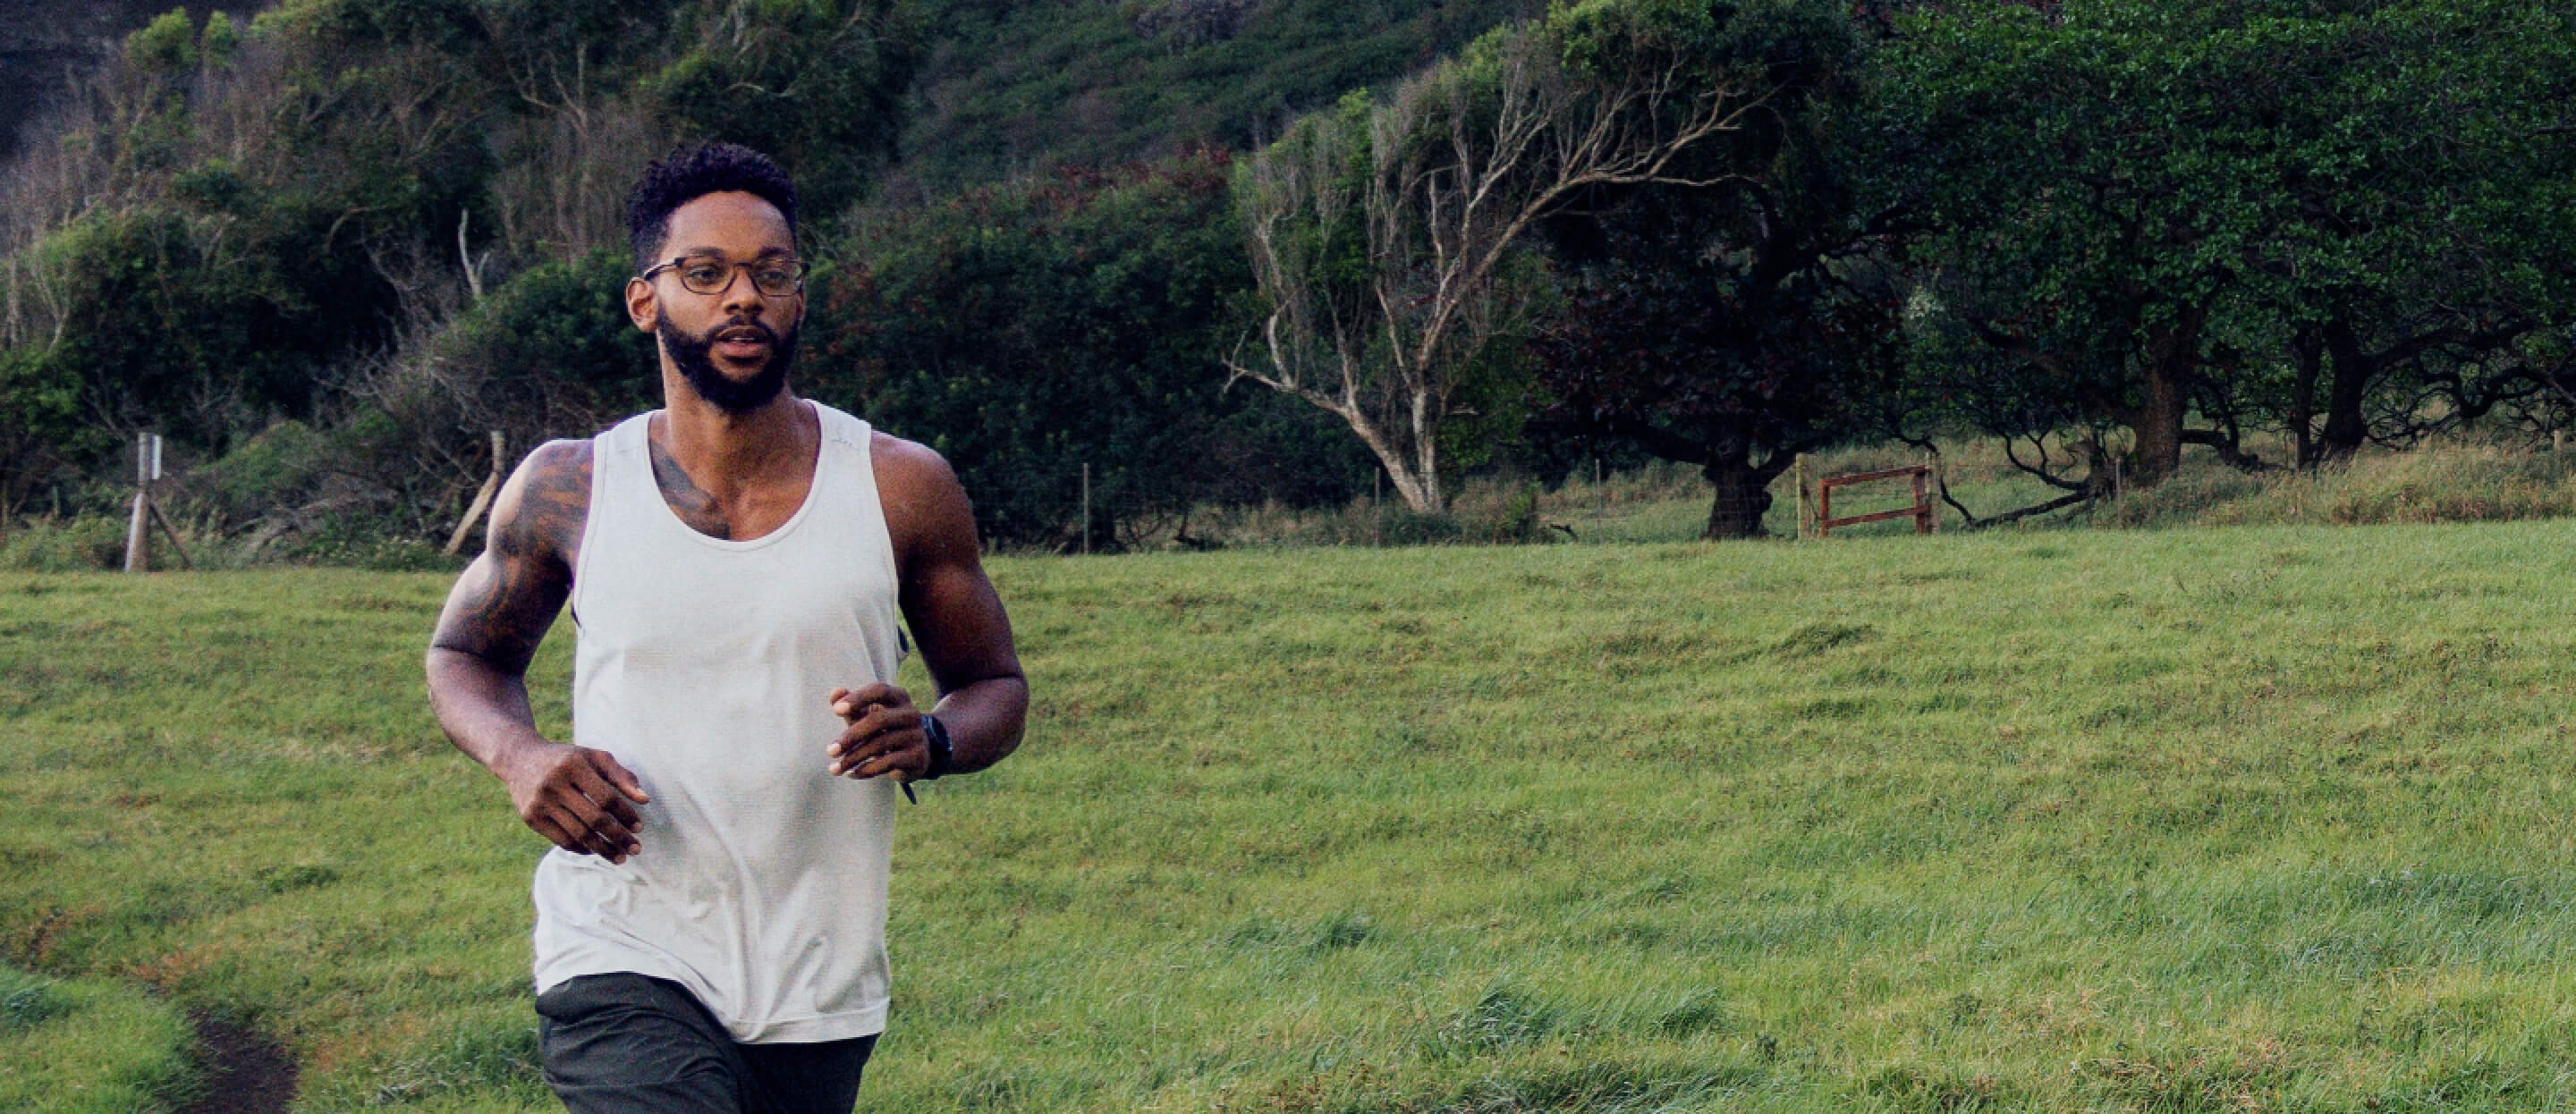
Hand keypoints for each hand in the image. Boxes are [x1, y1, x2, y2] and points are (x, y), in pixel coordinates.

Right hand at [503, 742, 648, 863]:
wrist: (519, 759)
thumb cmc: (567, 759)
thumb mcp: (594, 757)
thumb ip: (621, 776)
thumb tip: (644, 799)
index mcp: (573, 765)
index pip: (606, 797)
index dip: (625, 814)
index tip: (639, 828)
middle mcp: (554, 784)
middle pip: (594, 819)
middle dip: (618, 837)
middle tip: (636, 849)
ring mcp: (540, 803)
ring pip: (578, 834)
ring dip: (603, 850)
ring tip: (620, 857)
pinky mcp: (530, 818)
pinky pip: (561, 840)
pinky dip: (581, 849)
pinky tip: (596, 851)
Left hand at [828, 682, 929, 781]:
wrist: (915, 755)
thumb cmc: (884, 730)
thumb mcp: (866, 716)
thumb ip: (850, 705)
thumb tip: (835, 693)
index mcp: (898, 697)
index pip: (879, 690)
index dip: (858, 698)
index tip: (835, 710)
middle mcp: (910, 714)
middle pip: (878, 720)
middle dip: (851, 736)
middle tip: (830, 751)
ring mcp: (916, 735)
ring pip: (880, 744)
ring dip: (854, 757)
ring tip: (835, 768)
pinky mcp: (917, 757)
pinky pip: (888, 763)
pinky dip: (866, 769)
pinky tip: (852, 774)